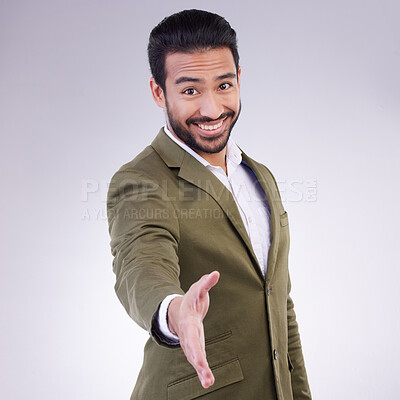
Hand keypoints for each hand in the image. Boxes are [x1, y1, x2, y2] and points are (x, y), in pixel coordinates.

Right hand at [168, 271, 219, 388]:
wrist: (179, 311)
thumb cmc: (191, 300)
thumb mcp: (198, 289)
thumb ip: (206, 283)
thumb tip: (216, 273)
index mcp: (189, 322)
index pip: (192, 335)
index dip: (195, 347)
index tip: (199, 359)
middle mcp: (188, 335)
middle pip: (192, 350)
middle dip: (198, 363)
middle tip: (206, 377)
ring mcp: (190, 343)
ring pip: (195, 359)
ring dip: (201, 371)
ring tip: (208, 383)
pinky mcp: (195, 349)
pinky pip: (199, 361)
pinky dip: (203, 371)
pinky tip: (208, 381)